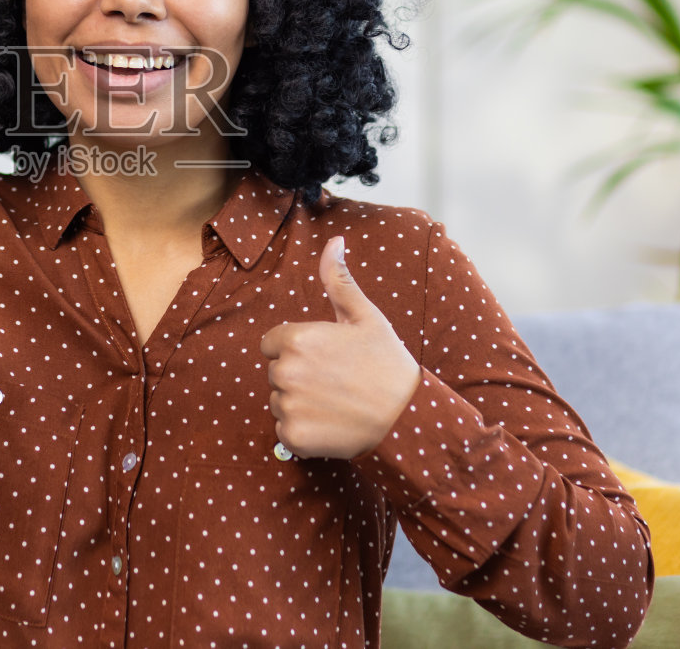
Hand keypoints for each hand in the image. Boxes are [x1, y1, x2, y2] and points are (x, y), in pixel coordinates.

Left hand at [259, 236, 421, 460]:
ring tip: (334, 403)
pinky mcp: (292, 437)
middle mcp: (286, 371)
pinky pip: (284, 430)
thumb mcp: (365, 316)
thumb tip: (334, 241)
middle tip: (335, 381)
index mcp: (298, 338)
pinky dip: (302, 431)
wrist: (408, 419)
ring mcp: (288, 405)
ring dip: (298, 403)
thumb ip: (339, 280)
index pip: (272, 343)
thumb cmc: (387, 364)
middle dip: (297, 376)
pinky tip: (330, 424)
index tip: (324, 358)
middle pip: (275, 372)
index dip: (297, 349)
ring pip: (278, 401)